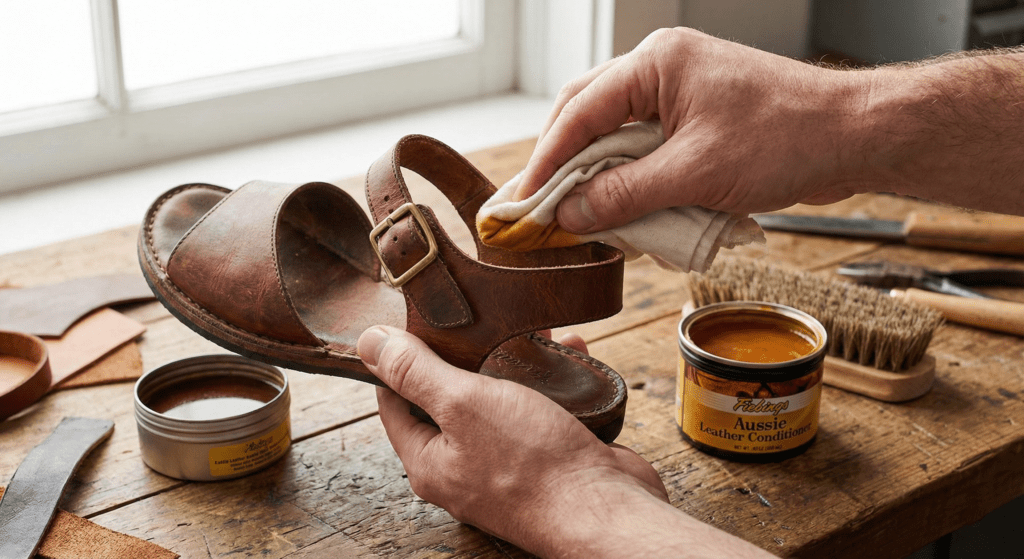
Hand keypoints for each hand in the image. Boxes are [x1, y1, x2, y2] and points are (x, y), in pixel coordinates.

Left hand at [357, 326, 669, 556]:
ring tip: (533, 332)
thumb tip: (369, 343)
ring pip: (502, 401)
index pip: (394, 403)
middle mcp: (464, 467)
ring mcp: (508, 465)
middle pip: (451, 400)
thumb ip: (416, 372)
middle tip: (477, 321)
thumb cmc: (534, 467)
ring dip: (518, 364)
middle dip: (468, 355)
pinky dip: (554, 380)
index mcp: (430, 462)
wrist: (608, 511)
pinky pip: (543, 410)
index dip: (398, 361)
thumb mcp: (464, 403)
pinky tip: (569, 354)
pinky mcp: (548, 459)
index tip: (413, 324)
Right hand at [514, 27, 872, 232]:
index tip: (525, 201)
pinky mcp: (696, 122)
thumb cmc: (785, 139)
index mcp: (655, 64)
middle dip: (568, 167)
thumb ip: (624, 195)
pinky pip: (648, 151)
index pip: (579, 111)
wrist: (853, 137)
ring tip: (586, 217)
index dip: (547, 160)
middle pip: (590, 119)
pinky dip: (634, 183)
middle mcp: (661, 71)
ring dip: (602, 179)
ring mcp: (680, 95)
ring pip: (617, 138)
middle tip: (544, 209)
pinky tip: (631, 213)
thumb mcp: (694, 174)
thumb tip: (570, 214)